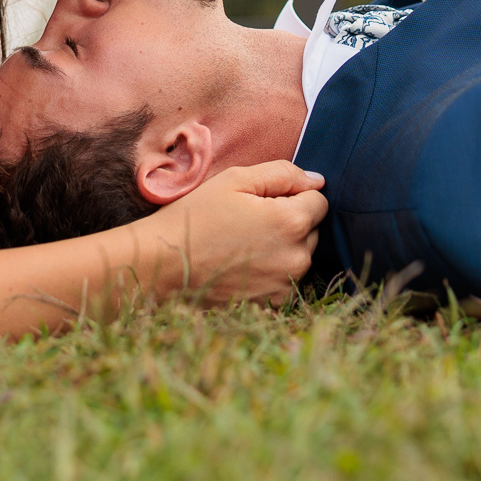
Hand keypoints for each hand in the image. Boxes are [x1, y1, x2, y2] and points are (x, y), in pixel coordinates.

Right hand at [135, 161, 327, 305]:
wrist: (161, 266)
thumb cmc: (196, 217)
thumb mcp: (235, 180)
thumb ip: (282, 174)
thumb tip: (318, 181)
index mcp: (292, 221)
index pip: (319, 201)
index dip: (291, 196)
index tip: (260, 203)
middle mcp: (298, 257)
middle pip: (311, 230)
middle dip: (289, 222)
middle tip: (247, 223)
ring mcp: (287, 285)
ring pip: (299, 256)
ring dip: (282, 248)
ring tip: (241, 246)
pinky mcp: (274, 306)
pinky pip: (286, 281)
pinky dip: (272, 273)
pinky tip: (241, 268)